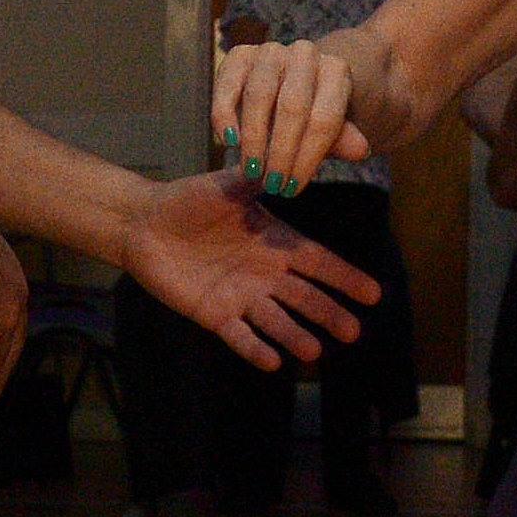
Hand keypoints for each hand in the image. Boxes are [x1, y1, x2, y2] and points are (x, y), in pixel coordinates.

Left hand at [124, 173, 382, 370]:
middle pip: (304, 298)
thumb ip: (262, 175)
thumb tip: (296, 154)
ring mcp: (241, 296)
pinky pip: (239, 335)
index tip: (373, 294)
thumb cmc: (189, 199)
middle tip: (353, 331)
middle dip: (329, 313)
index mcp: (274, 242)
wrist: (144, 223)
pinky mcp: (214, 314)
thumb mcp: (229, 182)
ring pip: (276, 320)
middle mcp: (264, 274)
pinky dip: (254, 348)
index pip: (317, 263)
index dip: (344, 278)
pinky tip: (272, 362)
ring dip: (295, 336)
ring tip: (315, 351)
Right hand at [211, 32, 374, 196]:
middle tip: (272, 185)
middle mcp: (305, 54)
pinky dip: (224, 114)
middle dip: (280, 152)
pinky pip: (228, 83)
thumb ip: (343, 139)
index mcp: (336, 71)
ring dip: (253, 138)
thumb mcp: (338, 129)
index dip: (307, 157)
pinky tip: (228, 143)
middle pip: (292, 107)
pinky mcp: (240, 54)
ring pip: (259, 95)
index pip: (324, 119)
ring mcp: (271, 51)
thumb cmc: (319, 113)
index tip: (294, 188)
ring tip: (251, 171)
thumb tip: (360, 150)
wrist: (300, 81)